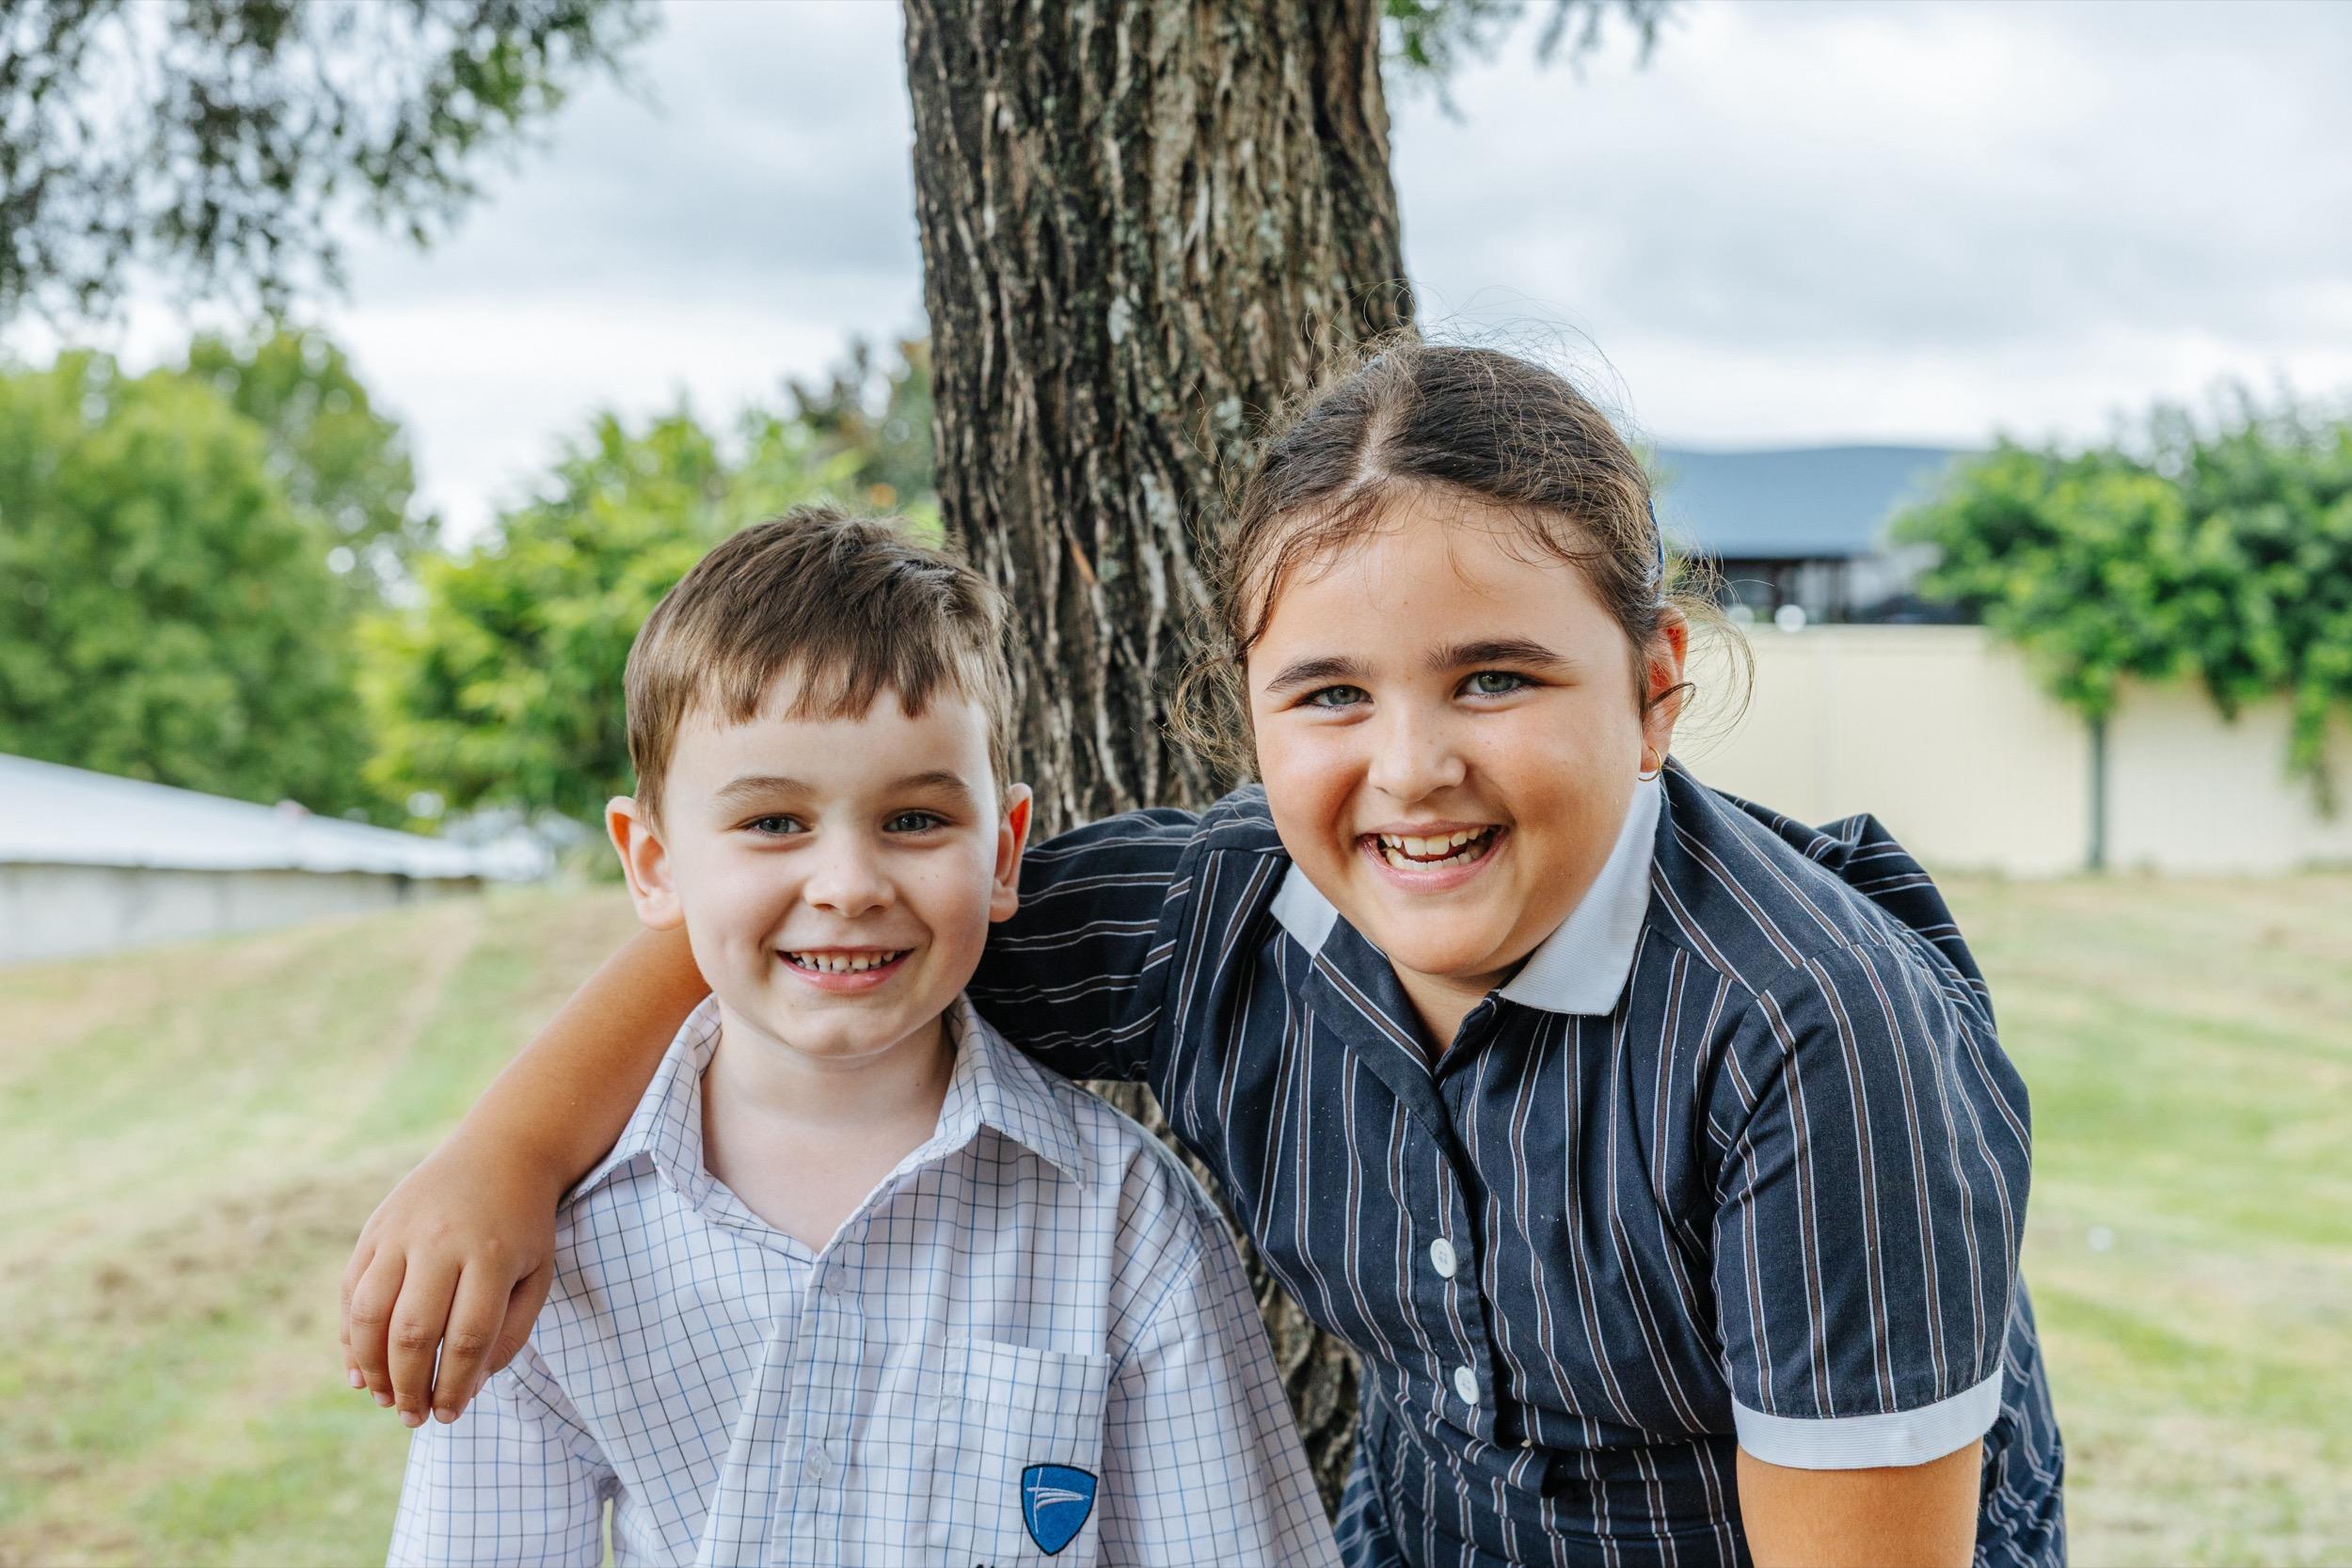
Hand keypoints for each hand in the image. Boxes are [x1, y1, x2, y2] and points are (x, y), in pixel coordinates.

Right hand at [340, 1141, 557, 1425]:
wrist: (502, 1151)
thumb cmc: (524, 1226)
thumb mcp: (537, 1276)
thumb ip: (507, 1335)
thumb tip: (463, 1390)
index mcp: (492, 1255)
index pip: (466, 1338)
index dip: (452, 1386)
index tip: (448, 1416)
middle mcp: (441, 1241)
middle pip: (412, 1331)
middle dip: (408, 1385)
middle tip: (412, 1417)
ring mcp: (402, 1231)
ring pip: (370, 1313)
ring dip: (371, 1367)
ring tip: (384, 1399)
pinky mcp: (376, 1227)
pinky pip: (352, 1290)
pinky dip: (350, 1335)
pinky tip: (360, 1370)